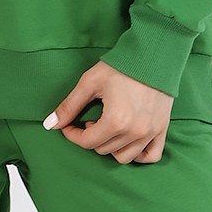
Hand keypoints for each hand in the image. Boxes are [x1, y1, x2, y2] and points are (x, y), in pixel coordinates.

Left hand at [42, 62, 172, 162]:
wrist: (153, 54)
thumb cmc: (121, 66)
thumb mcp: (90, 82)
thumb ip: (69, 106)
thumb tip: (50, 124)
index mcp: (115, 121)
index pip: (87, 142)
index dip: (73, 134)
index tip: (70, 125)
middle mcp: (134, 132)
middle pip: (103, 149)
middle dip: (92, 137)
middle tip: (92, 119)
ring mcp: (150, 133)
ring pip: (123, 157)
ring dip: (111, 146)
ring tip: (109, 127)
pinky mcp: (162, 129)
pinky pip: (150, 156)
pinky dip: (138, 154)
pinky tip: (128, 140)